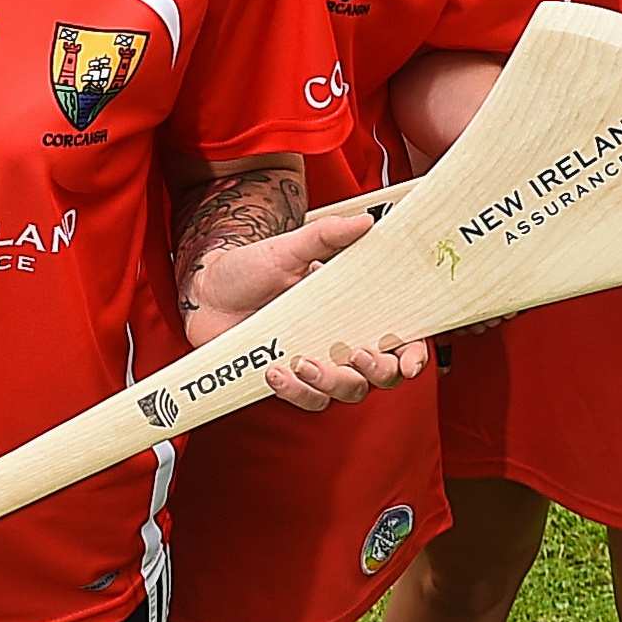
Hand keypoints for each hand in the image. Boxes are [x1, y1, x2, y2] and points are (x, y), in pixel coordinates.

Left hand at [180, 205, 423, 411]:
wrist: (206, 291)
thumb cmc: (251, 268)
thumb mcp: (288, 248)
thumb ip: (326, 236)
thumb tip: (364, 221)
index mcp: (355, 309)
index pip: (400, 337)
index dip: (415, 352)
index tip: (413, 360)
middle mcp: (342, 340)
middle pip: (382, 374)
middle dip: (379, 371)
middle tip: (359, 353)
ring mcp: (317, 363)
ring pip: (346, 391)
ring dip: (331, 382)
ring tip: (302, 362)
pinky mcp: (289, 381)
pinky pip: (306, 399)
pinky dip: (295, 392)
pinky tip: (276, 371)